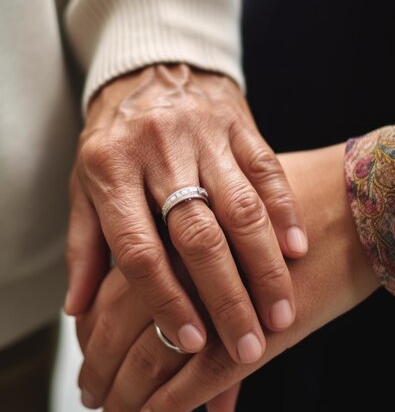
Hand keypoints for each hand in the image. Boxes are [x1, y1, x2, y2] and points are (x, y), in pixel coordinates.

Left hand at [76, 142, 378, 411]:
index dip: (166, 301)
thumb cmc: (115, 138)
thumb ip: (83, 245)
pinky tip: (298, 249)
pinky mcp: (238, 124)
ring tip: (282, 312)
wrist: (152, 68)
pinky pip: (266, 170)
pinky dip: (284, 211)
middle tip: (249, 342)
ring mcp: (202, 134)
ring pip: (240, 207)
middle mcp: (157, 151)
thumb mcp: (84, 183)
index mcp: (110, 170)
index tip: (192, 341)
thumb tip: (79, 308)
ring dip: (265, 264)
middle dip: (226, 295)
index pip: (140, 250)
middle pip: (197, 235)